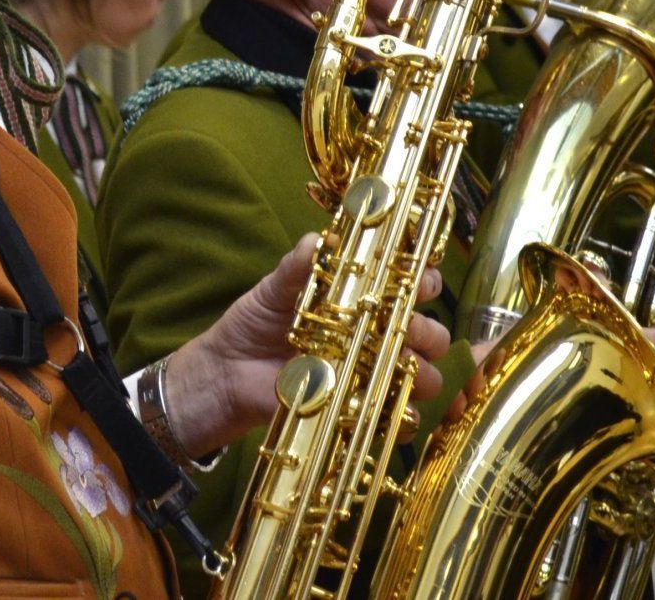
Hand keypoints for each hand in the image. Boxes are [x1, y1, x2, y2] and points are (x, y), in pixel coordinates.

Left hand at [161, 233, 450, 459]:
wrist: (226, 374)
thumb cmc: (253, 324)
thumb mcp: (273, 289)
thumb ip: (298, 266)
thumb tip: (318, 240)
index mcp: (359, 301)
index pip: (405, 287)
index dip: (423, 282)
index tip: (423, 281)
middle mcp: (372, 336)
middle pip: (424, 333)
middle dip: (428, 332)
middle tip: (409, 331)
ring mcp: (368, 374)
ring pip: (419, 375)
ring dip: (424, 373)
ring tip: (407, 370)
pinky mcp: (356, 407)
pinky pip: (393, 415)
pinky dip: (404, 414)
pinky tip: (399, 409)